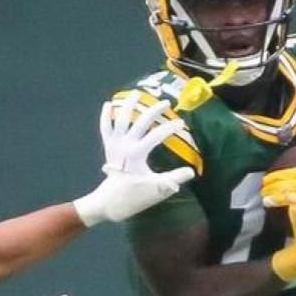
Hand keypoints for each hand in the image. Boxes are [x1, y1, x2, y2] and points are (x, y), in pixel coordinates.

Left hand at [73, 96, 196, 226]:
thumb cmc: (132, 197)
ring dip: (128, 105)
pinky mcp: (108, 148)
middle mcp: (124, 145)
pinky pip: (105, 128)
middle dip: (154, 111)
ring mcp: (114, 145)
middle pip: (140, 122)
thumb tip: (191, 172)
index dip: (170, 128)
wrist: (107, 202)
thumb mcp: (155, 189)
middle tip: (166, 103)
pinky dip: (105, 116)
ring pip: (120, 119)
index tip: (181, 124)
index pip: (156, 135)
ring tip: (136, 92)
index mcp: (136, 154)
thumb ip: (173, 179)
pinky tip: (108, 104)